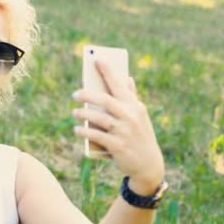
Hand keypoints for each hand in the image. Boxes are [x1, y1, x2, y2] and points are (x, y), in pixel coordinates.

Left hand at [72, 60, 164, 193]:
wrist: (148, 164)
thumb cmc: (140, 135)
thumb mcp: (140, 115)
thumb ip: (131, 97)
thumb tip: (127, 78)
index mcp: (135, 106)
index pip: (119, 84)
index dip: (108, 71)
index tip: (97, 59)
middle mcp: (131, 116)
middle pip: (105, 100)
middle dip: (88, 94)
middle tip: (75, 94)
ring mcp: (125, 132)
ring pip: (99, 118)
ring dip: (84, 114)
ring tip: (75, 112)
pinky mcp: (118, 146)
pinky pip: (97, 136)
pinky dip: (85, 131)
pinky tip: (77, 129)